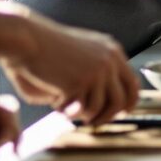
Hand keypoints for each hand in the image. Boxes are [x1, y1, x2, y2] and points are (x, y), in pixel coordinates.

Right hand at [5, 17, 138, 125]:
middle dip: (108, 116)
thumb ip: (99, 70)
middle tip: (93, 122)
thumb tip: (112, 100)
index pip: (132, 84)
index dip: (127, 103)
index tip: (120, 114)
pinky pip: (82, 110)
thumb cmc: (48, 46)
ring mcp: (97, 71)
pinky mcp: (81, 82)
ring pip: (100, 109)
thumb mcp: (83, 51)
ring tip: (66, 108)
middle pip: (122, 101)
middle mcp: (110, 61)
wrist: (28, 38)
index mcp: (112, 51)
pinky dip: (68, 110)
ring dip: (83, 114)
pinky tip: (57, 102)